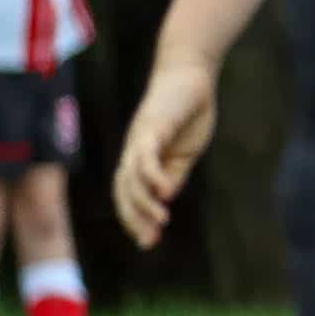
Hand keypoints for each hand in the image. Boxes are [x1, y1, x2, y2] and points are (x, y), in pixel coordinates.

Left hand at [114, 58, 218, 249]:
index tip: (150, 241)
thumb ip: (173, 174)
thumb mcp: (184, 152)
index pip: (129, 195)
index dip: (136, 219)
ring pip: (131, 179)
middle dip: (134, 219)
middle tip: (149, 241)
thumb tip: (162, 199)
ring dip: (143, 203)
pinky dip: (153, 177)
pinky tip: (166, 193)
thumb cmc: (188, 111)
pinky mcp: (151, 128)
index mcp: (140, 159)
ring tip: (162, 220)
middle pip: (123, 192)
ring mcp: (139, 140)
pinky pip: (146, 157)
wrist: (191, 74)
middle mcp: (133, 152)